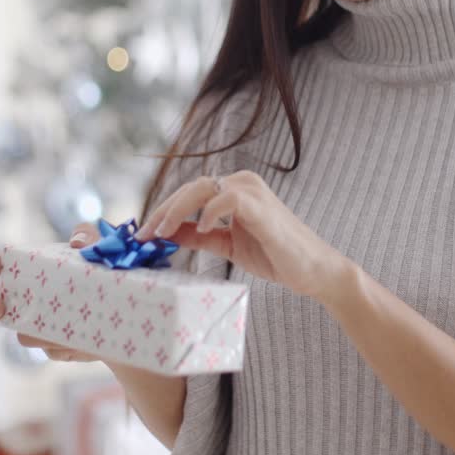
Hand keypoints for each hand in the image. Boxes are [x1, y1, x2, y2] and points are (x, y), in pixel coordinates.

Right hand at [0, 221, 103, 362]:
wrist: (131, 308)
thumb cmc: (109, 270)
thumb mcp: (104, 248)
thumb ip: (90, 236)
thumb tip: (77, 244)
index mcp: (36, 271)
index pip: (7, 265)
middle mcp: (32, 300)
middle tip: (1, 305)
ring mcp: (43, 327)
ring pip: (27, 336)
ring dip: (39, 332)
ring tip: (64, 326)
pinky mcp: (60, 348)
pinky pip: (55, 352)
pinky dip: (67, 347)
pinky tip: (84, 342)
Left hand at [133, 171, 350, 299]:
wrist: (312, 271)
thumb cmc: (275, 255)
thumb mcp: (227, 244)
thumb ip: (199, 235)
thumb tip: (165, 233)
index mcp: (234, 190)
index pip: (190, 193)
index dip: (163, 211)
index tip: (142, 233)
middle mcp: (242, 183)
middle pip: (191, 187)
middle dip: (163, 211)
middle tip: (144, 234)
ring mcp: (253, 191)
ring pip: (203, 188)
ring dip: (177, 210)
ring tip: (162, 232)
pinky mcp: (261, 206)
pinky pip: (228, 199)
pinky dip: (210, 212)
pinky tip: (202, 229)